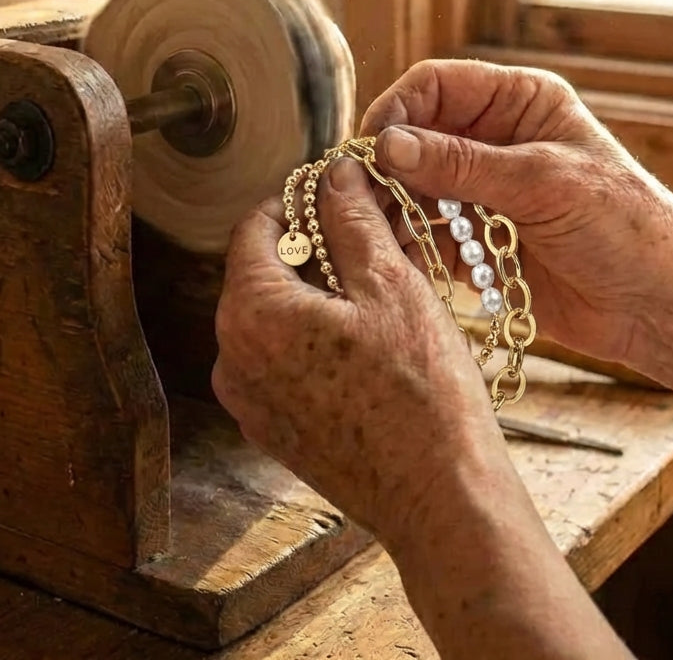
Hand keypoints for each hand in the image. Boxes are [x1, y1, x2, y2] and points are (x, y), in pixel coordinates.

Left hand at [212, 158, 506, 544]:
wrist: (440, 499)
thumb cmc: (421, 393)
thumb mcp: (391, 284)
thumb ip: (352, 218)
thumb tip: (335, 174)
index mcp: (251, 314)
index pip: (256, 226)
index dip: (301, 201)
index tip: (341, 195)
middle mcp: (232, 358)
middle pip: (265, 271)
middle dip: (317, 246)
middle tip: (373, 237)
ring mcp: (249, 400)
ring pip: (278, 317)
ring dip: (322, 290)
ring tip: (382, 286)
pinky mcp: (274, 429)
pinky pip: (285, 360)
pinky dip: (319, 335)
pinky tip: (372, 335)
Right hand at [360, 60, 672, 366]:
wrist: (662, 305)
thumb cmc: (626, 227)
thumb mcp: (542, 182)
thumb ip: (461, 164)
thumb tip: (387, 145)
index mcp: (520, 103)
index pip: (437, 85)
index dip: (398, 110)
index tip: (371, 147)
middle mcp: (496, 141)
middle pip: (417, 137)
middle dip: (389, 165)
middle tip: (361, 196)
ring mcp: (485, 193)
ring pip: (415, 189)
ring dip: (395, 209)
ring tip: (377, 232)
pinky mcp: (478, 243)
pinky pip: (428, 236)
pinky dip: (410, 246)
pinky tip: (401, 260)